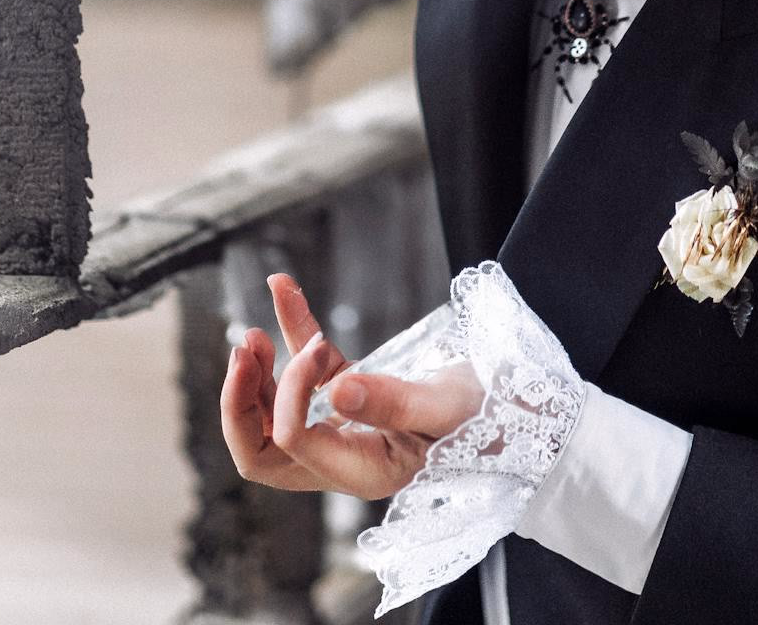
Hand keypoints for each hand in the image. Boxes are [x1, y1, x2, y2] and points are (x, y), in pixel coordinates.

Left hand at [220, 272, 484, 501]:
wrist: (518, 405)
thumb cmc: (490, 413)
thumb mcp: (446, 405)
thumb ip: (393, 401)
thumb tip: (334, 392)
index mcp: (363, 472)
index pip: (294, 441)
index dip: (291, 394)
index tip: (320, 351)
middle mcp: (344, 457)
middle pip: (262, 454)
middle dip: (239, 407)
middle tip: (244, 351)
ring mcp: (341, 429)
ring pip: (269, 419)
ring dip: (255, 377)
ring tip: (254, 332)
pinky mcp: (349, 395)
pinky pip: (306, 370)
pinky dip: (291, 331)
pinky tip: (282, 285)